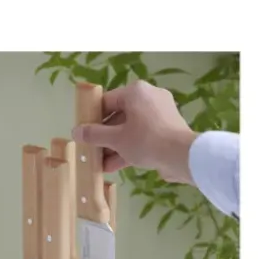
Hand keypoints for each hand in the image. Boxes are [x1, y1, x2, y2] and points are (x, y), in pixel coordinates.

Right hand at [71, 80, 196, 184]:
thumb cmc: (146, 140)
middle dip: (104, 138)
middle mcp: (149, 97)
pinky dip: (129, 149)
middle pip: (118, 117)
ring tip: (100, 164)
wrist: (182, 156)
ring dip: (114, 147)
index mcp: (136, 92)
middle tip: (92, 151)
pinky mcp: (167, 129)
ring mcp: (160, 114)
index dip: (92, 118)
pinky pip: (142, 136)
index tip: (84, 133)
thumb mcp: (116, 139)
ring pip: (130, 129)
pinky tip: (114, 166)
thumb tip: (75, 132)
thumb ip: (94, 135)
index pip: (106, 102)